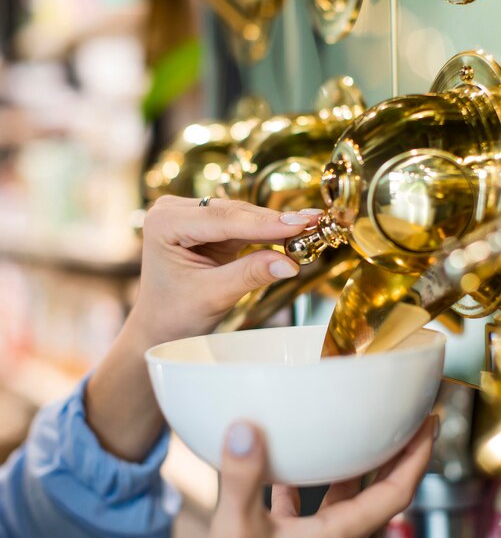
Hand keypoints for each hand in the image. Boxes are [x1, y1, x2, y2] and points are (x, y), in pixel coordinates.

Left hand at [85, 197, 314, 460]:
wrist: (162, 326)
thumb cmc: (174, 314)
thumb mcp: (212, 295)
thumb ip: (249, 274)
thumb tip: (289, 263)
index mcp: (164, 222)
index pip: (221, 220)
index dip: (264, 223)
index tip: (300, 223)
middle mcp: (175, 211)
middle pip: (234, 213)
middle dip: (274, 221)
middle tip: (315, 221)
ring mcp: (191, 215)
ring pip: (242, 216)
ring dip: (275, 225)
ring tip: (311, 226)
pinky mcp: (208, 226)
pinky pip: (243, 225)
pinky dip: (267, 232)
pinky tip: (294, 231)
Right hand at [192, 415, 436, 537]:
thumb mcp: (237, 529)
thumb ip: (243, 479)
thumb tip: (246, 431)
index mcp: (337, 537)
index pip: (395, 493)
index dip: (416, 458)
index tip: (427, 426)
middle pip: (378, 493)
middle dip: (394, 456)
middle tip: (403, 421)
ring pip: (344, 500)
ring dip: (353, 468)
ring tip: (351, 435)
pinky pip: (307, 509)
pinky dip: (304, 483)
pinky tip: (284, 467)